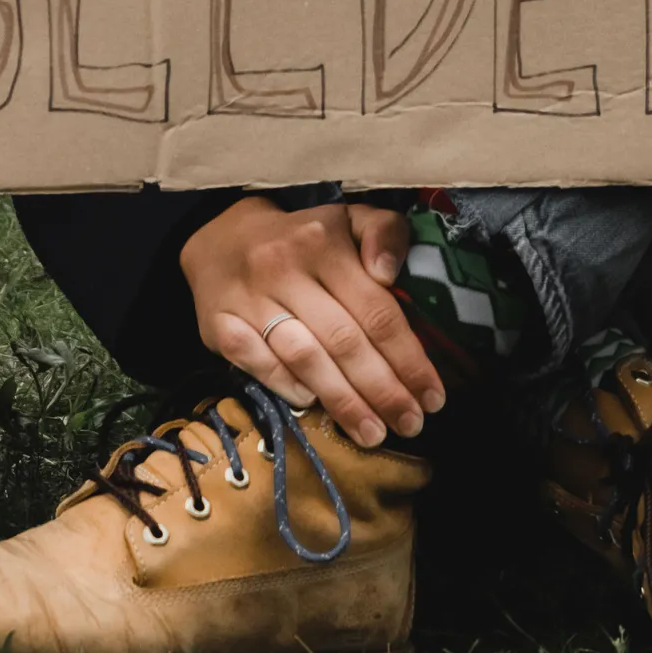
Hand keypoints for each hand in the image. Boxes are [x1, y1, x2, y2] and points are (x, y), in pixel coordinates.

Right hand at [178, 196, 447, 444]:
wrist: (222, 238)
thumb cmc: (303, 240)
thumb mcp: (349, 220)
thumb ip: (385, 233)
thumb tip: (390, 273)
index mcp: (324, 242)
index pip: (376, 310)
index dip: (408, 358)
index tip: (432, 396)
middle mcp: (284, 268)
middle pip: (344, 341)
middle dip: (383, 390)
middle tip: (410, 424)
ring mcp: (249, 298)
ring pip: (304, 357)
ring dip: (343, 401)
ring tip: (373, 432)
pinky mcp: (219, 324)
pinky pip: (258, 364)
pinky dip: (287, 386)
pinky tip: (313, 405)